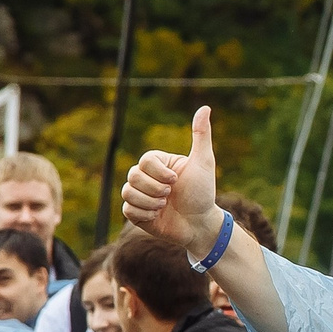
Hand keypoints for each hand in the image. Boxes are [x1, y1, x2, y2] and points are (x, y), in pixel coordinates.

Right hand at [123, 106, 224, 260]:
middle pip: (133, 176)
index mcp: (159, 163)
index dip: (159, 172)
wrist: (200, 224)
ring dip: (150, 202)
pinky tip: (157, 216)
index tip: (175, 180)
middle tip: (170, 195)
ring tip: (164, 206)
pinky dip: (144, 214)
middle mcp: (147, 177)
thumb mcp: (204, 162)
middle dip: (155, 189)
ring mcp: (140, 195)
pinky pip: (127, 210)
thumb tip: (205, 107)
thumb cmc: (203, 192)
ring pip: (127, 192)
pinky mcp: (136, 213)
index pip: (145, 160)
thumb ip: (201, 135)